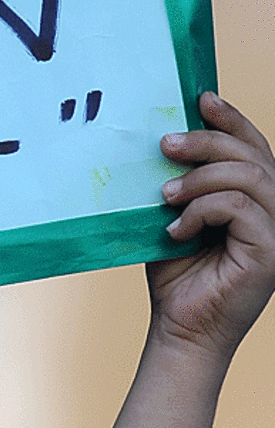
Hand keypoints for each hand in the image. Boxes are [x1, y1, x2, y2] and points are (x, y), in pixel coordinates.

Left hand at [150, 91, 274, 362]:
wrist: (180, 329)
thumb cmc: (177, 276)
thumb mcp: (175, 218)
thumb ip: (181, 184)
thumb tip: (163, 139)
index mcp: (258, 199)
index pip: (255, 147)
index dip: (233, 119)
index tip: (201, 98)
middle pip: (254, 154)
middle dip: (209, 140)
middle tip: (166, 144)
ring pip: (249, 176)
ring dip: (200, 178)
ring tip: (165, 195)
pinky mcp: (270, 252)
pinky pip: (239, 208)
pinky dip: (202, 210)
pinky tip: (176, 230)